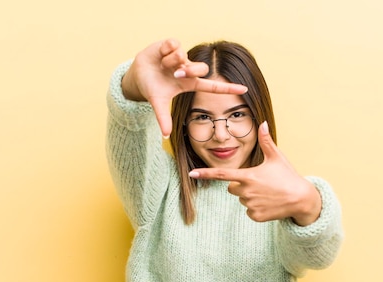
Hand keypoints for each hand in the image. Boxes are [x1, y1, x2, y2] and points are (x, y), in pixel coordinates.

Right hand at [121, 39, 247, 137]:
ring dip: (169, 62)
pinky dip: (164, 51)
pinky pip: (173, 45)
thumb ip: (163, 118)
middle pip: (201, 68)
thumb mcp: (158, 102)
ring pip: (183, 56)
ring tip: (162, 66)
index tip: (245, 89)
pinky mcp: (172, 44)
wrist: (137, 74)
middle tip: (175, 75)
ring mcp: (182, 56)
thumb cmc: (152, 88)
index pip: (213, 87)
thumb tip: (165, 136)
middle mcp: (189, 69)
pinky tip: (159, 55)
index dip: (228, 88)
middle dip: (188, 71)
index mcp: (190, 83)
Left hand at [189, 122, 322, 225]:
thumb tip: (262, 123)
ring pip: (242, 200)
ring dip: (250, 197)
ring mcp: (250, 205)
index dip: (205, 173)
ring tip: (268, 193)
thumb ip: (266, 141)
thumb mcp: (276, 157)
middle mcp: (246, 192)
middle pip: (232, 188)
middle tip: (259, 183)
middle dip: (241, 185)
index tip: (191, 173)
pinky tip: (269, 204)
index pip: (222, 175)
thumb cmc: (288, 176)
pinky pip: (249, 211)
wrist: (301, 199)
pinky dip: (257, 208)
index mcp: (248, 176)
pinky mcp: (256, 216)